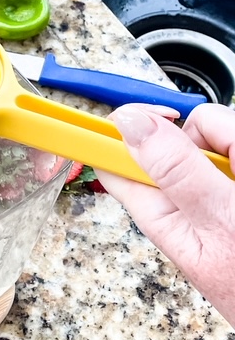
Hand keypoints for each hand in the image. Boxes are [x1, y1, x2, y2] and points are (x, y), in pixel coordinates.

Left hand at [96, 103, 234, 323]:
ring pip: (219, 134)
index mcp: (159, 210)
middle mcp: (185, 195)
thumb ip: (177, 171)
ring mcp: (217, 187)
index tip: (167, 118)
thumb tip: (128, 124)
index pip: (116, 159)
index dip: (129, 127)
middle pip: (180, 134)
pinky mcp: (234, 179)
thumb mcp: (218, 221)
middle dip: (216, 137)